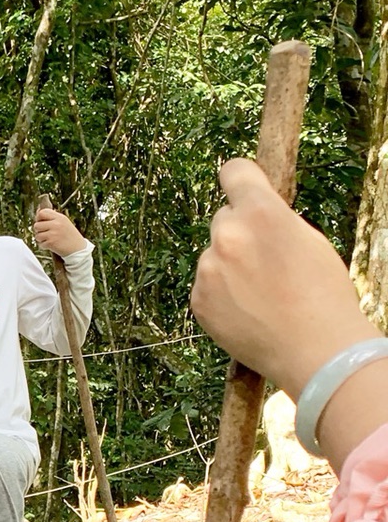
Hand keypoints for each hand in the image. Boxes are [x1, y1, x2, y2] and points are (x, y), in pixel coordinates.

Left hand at [32, 205, 87, 256]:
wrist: (78, 249)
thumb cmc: (70, 236)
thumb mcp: (64, 222)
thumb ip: (52, 217)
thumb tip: (38, 211)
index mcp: (60, 217)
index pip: (42, 212)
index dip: (38, 218)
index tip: (41, 222)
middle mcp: (56, 224)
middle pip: (37, 225)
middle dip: (38, 230)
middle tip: (45, 233)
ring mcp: (53, 233)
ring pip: (37, 235)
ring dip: (41, 239)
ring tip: (49, 240)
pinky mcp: (51, 243)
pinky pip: (40, 244)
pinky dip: (44, 246)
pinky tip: (52, 245)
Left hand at [191, 159, 374, 400]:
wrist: (315, 349)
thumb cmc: (322, 295)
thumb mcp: (309, 239)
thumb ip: (275, 219)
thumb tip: (255, 212)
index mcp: (260, 213)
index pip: (234, 171)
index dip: (241, 179)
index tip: (242, 186)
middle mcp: (227, 236)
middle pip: (223, 218)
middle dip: (240, 232)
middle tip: (265, 261)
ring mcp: (208, 270)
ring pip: (214, 256)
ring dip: (229, 267)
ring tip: (261, 295)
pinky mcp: (198, 300)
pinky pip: (206, 286)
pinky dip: (221, 295)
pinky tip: (247, 311)